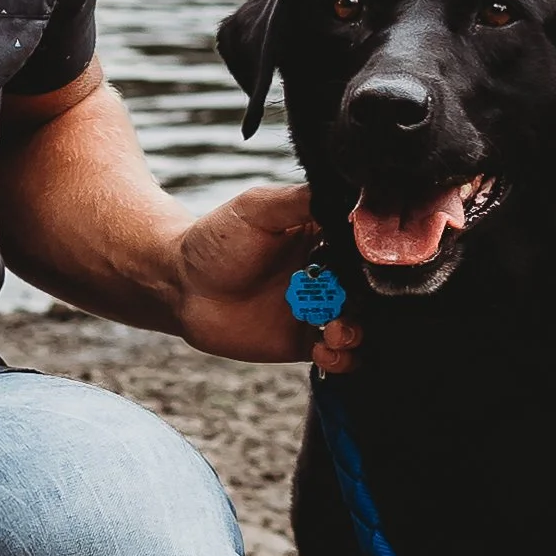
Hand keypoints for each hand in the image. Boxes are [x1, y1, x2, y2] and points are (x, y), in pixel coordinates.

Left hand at [167, 180, 360, 371]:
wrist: (179, 287)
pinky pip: (339, 354)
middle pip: (372, 290)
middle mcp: (327, 273)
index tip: (374, 265)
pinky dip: (342, 358)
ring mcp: (317, 308)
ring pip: (360, 324)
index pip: (366, 246)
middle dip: (372, 303)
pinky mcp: (304, 341)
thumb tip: (352, 197)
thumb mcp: (258, 209)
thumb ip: (302, 202)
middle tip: (348, 305)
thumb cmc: (215, 241)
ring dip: (357, 332)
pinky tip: (323, 349)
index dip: (376, 257)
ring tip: (335, 331)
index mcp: (323, 236)